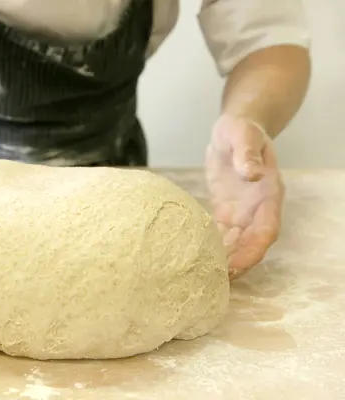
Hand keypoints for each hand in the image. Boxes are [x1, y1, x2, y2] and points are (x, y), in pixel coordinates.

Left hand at [205, 115, 284, 278]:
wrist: (235, 129)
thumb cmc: (241, 130)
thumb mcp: (243, 135)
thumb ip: (248, 154)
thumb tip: (253, 173)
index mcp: (268, 194)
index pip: (265, 231)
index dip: (252, 251)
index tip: (235, 267)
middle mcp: (258, 208)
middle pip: (251, 244)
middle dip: (236, 264)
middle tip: (212, 281)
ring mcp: (242, 211)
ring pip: (235, 243)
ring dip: (223, 260)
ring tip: (201, 278)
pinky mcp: (226, 211)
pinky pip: (221, 234)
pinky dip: (212, 247)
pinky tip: (194, 258)